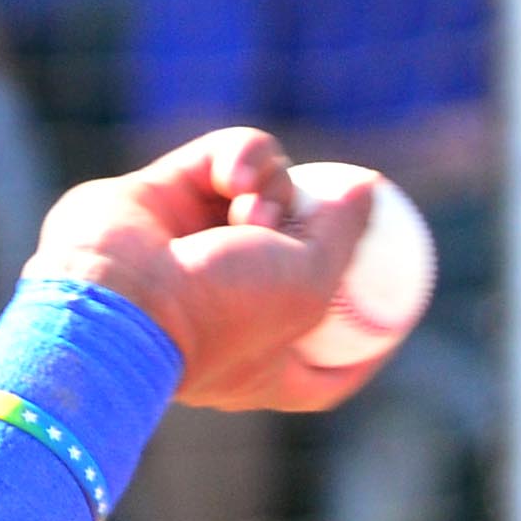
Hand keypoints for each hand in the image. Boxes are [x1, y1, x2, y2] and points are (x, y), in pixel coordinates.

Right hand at [25, 129, 391, 414]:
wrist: (120, 294)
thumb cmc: (221, 314)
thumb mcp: (311, 287)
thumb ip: (345, 237)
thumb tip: (368, 188)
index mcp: (264, 365)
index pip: (331, 359)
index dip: (369, 335)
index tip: (400, 310)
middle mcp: (228, 305)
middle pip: (302, 251)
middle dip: (311, 229)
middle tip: (306, 221)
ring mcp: (194, 246)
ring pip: (268, 191)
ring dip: (273, 189)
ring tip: (249, 210)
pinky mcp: (163, 193)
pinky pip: (226, 156)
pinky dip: (241, 155)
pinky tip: (232, 173)